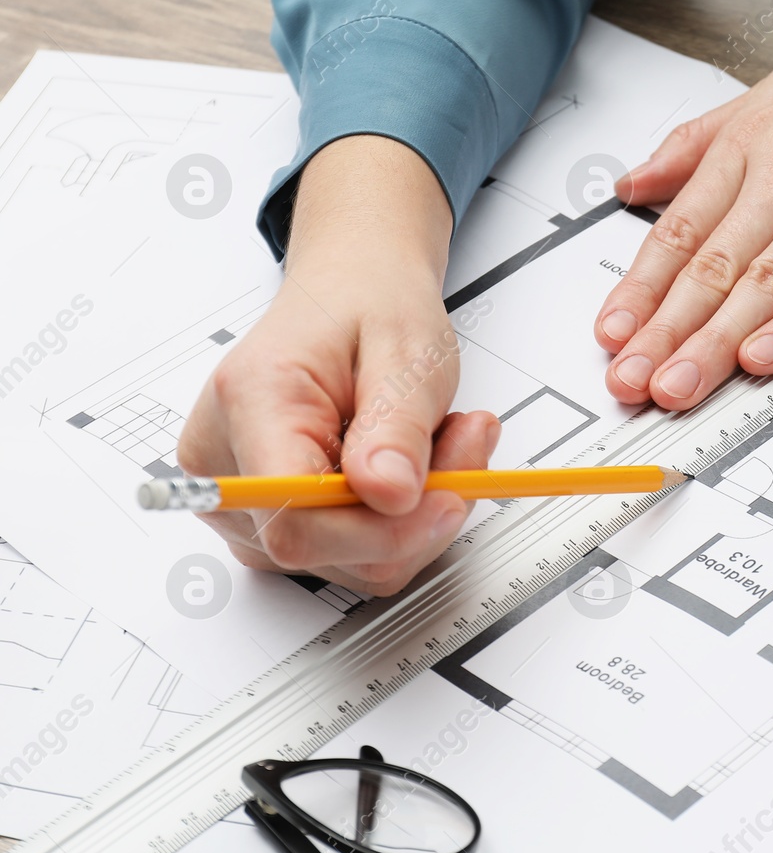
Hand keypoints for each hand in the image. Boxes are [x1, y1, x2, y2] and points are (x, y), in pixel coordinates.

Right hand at [176, 136, 499, 595]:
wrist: (350, 292)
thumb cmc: (368, 307)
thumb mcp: (407, 349)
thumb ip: (398, 426)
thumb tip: (388, 495)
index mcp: (250, 403)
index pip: (295, 519)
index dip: (381, 530)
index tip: (450, 497)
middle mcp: (224, 463)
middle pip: (327, 548)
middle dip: (417, 511)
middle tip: (469, 440)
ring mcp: (240, 501)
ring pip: (351, 560)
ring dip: (417, 513)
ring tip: (441, 437)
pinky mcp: (271, 520)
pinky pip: (354, 553)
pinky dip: (402, 519)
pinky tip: (414, 464)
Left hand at [595, 0, 772, 408]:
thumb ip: (699, 143)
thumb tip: (633, 184)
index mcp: (755, 139)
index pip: (681, 228)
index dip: (641, 288)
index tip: (612, 334)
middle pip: (714, 263)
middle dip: (666, 330)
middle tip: (632, 380)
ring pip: (768, 279)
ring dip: (717, 340)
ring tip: (680, 384)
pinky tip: (765, 355)